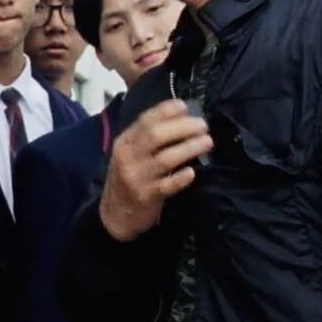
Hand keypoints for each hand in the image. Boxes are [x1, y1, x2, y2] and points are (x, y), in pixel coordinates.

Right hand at [97, 99, 211, 241]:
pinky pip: (166, 186)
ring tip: (207, 142)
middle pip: (156, 135)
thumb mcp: (130, 154)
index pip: (145, 120)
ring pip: (165, 159)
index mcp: (125, 143)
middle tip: (203, 126)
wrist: (114, 215)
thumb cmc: (128, 179)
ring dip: (189, 148)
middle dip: (183, 127)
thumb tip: (180, 117)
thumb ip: (147, 138)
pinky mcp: (146, 196)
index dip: (167, 110)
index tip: (187, 107)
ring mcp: (137, 177)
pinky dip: (181, 178)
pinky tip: (192, 173)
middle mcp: (128, 157)